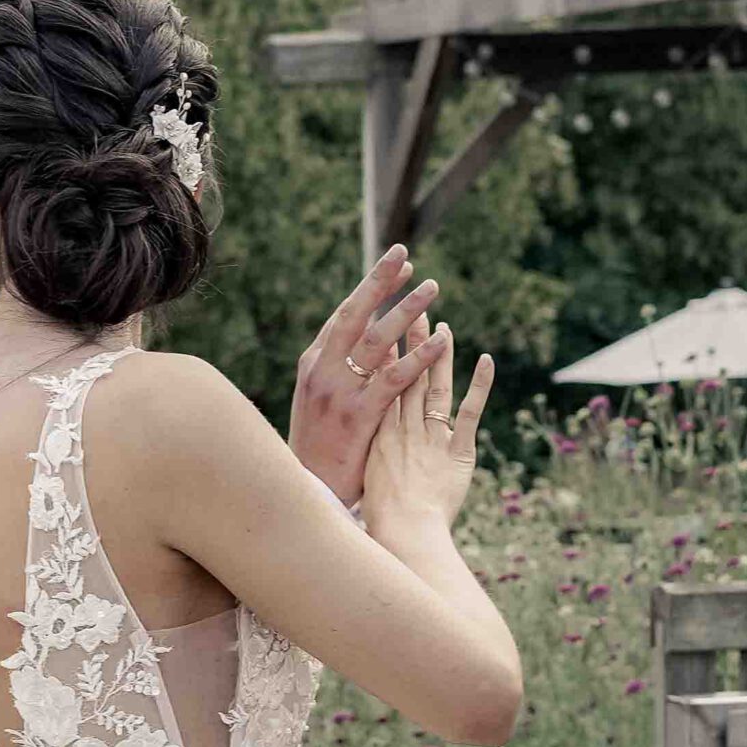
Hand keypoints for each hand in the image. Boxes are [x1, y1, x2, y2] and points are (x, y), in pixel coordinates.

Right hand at [287, 244, 452, 506]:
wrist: (306, 492)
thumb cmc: (317, 448)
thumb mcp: (317, 402)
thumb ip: (337, 371)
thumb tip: (362, 344)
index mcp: (312, 365)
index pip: (343, 315)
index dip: (371, 288)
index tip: (396, 265)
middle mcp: (322, 371)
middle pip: (354, 315)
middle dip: (380, 281)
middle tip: (404, 253)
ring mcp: (338, 393)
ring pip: (375, 340)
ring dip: (406, 310)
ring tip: (432, 287)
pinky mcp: (358, 416)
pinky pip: (394, 379)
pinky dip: (418, 357)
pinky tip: (440, 341)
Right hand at [361, 324, 494, 543]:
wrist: (404, 532)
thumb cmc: (380, 517)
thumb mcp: (362, 479)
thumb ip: (365, 456)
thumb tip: (356, 444)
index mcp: (378, 435)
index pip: (380, 385)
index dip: (382, 354)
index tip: (382, 326)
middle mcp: (403, 430)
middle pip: (406, 376)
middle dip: (408, 340)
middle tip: (411, 309)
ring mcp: (431, 438)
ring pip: (434, 387)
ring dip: (439, 354)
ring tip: (441, 325)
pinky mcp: (459, 451)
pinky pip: (470, 411)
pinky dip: (479, 384)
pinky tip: (486, 360)